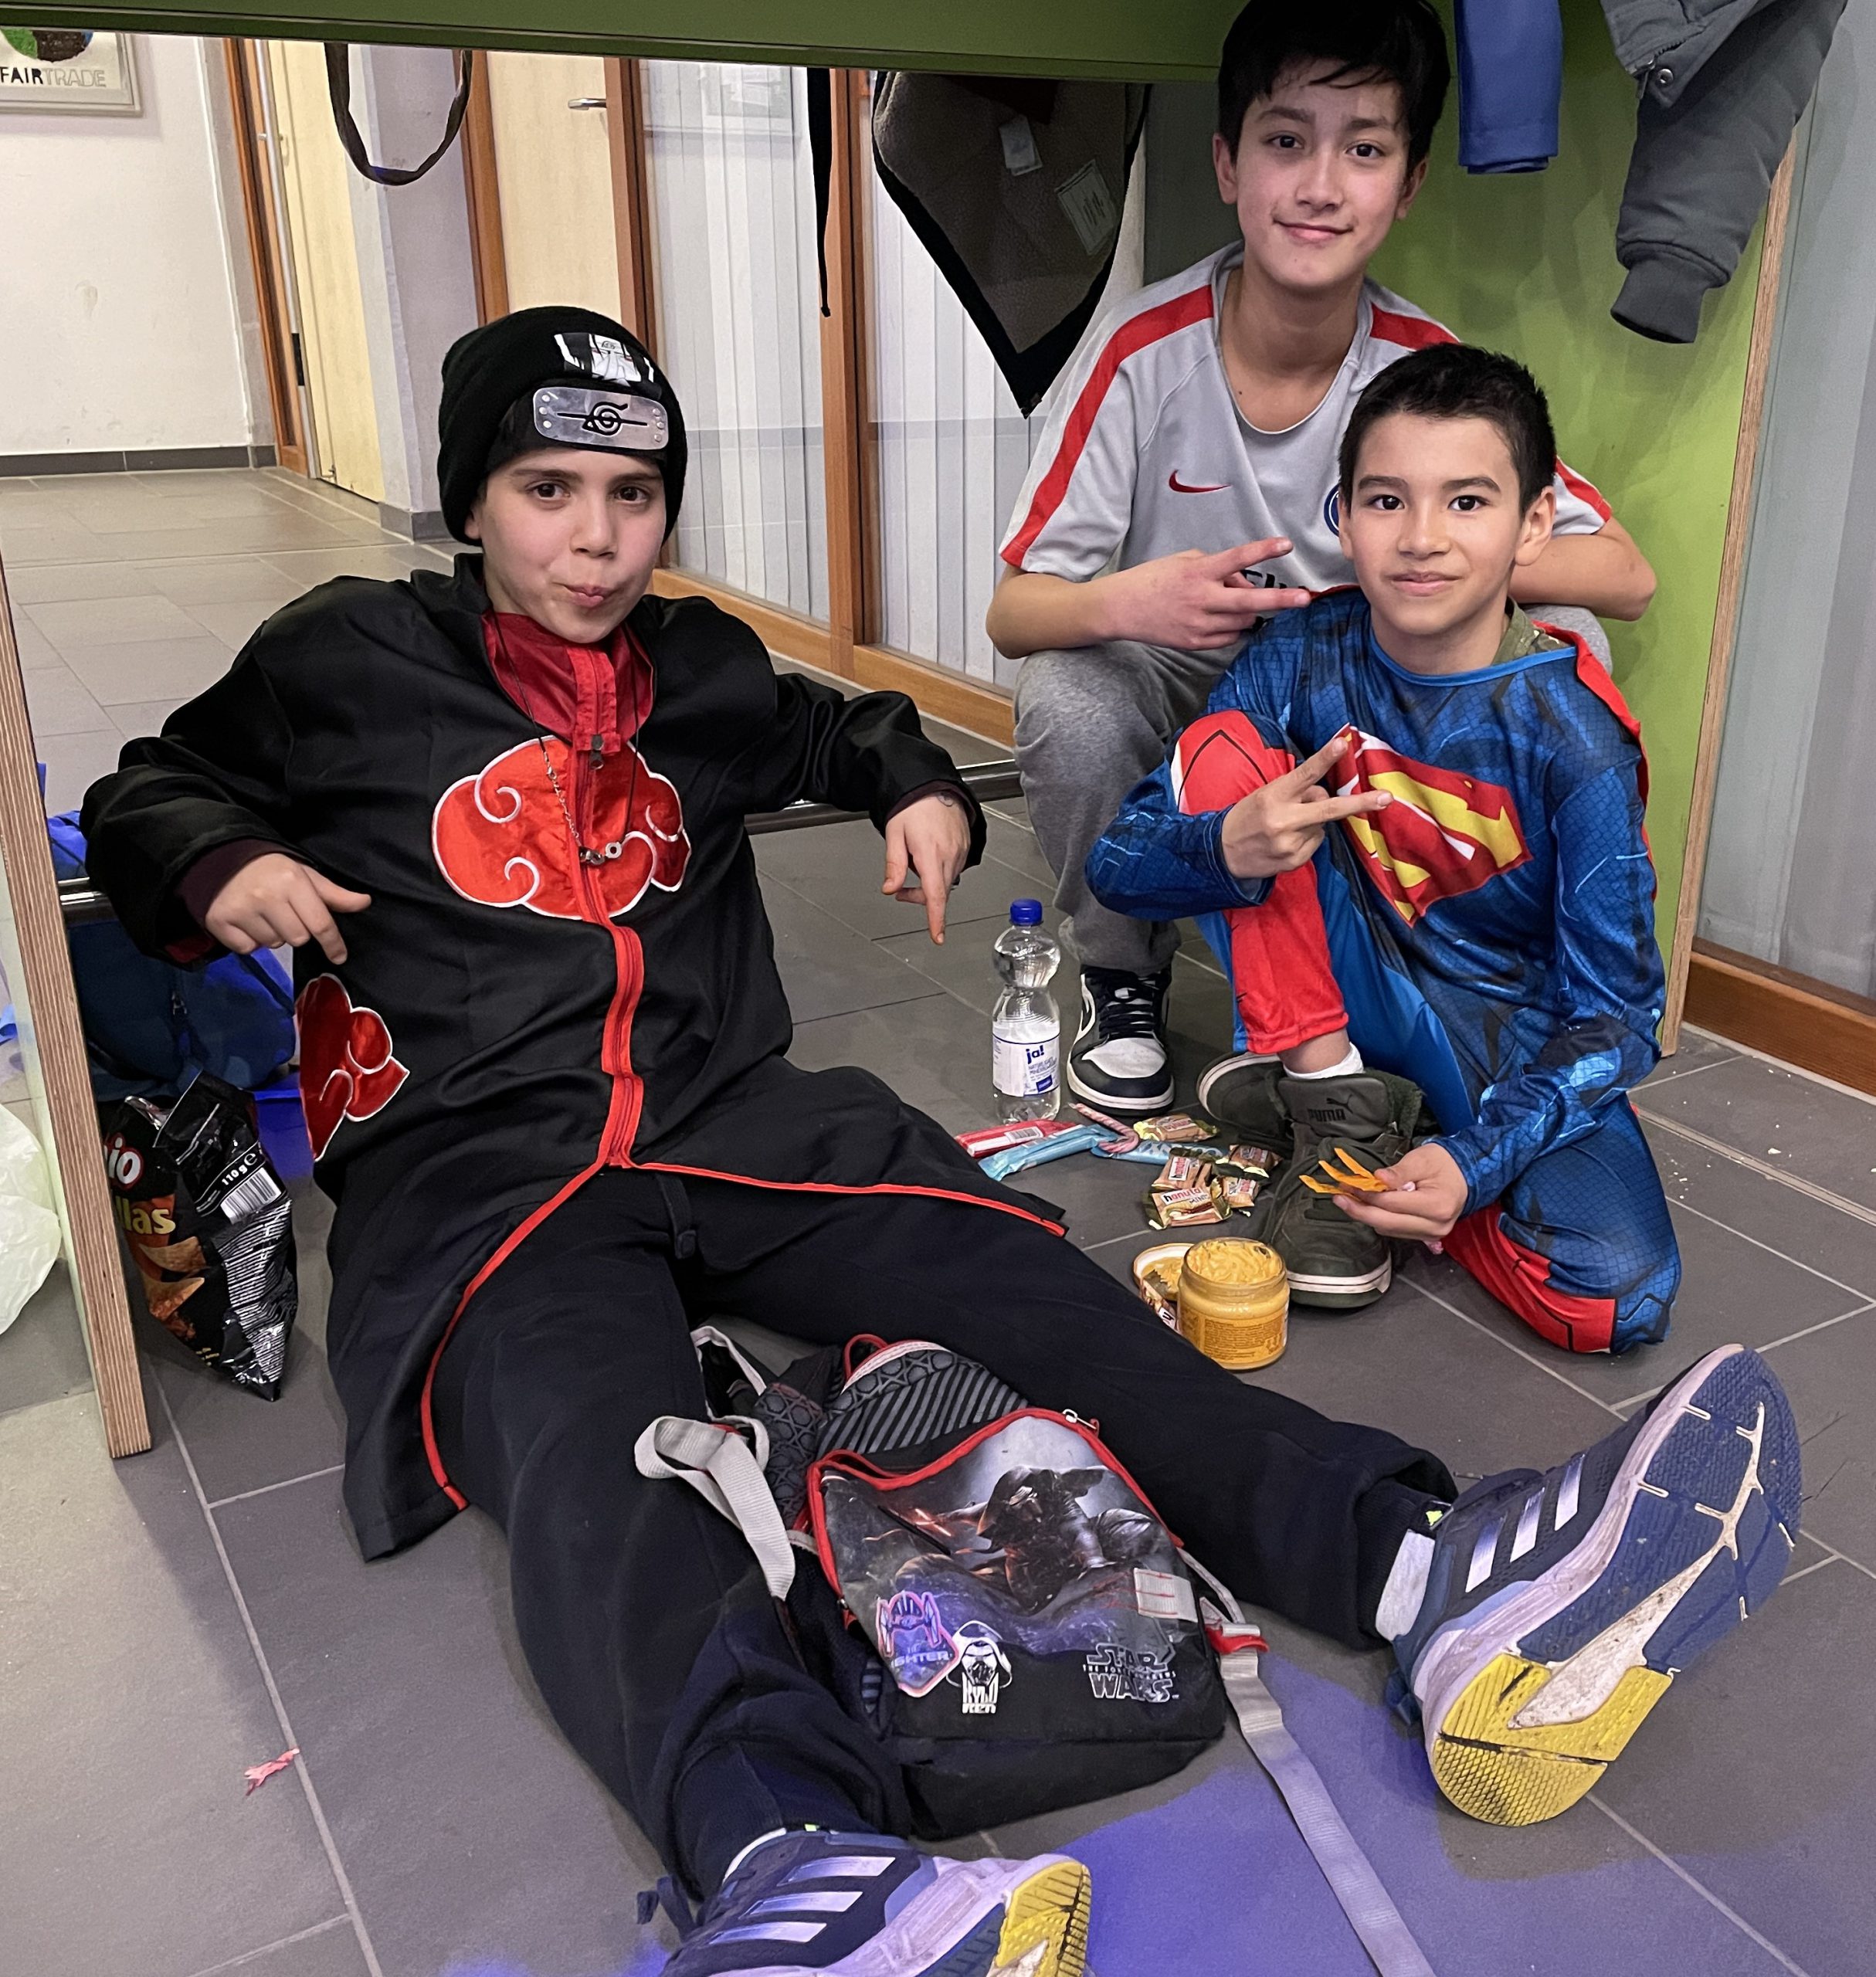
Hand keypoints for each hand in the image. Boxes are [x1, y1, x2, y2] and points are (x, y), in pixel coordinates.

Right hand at [205, 852, 370, 963]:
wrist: (221, 859)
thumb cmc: (270, 869)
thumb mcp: (304, 875)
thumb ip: (333, 894)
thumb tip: (364, 902)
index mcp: (291, 882)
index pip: (320, 924)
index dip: (333, 944)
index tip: (339, 957)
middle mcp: (266, 896)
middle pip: (298, 939)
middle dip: (297, 932)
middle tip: (286, 915)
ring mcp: (241, 910)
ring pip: (272, 945)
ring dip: (273, 935)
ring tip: (264, 915)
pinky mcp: (220, 922)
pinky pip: (247, 949)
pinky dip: (250, 941)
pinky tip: (247, 922)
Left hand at [883, 791, 971, 943]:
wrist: (933, 786)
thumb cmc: (913, 806)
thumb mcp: (894, 834)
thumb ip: (894, 865)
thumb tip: (890, 888)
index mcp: (931, 854)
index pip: (935, 895)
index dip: (936, 919)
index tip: (938, 936)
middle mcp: (950, 855)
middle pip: (939, 893)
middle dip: (921, 898)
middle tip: (901, 890)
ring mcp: (960, 851)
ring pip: (946, 882)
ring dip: (930, 883)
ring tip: (915, 863)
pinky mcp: (965, 847)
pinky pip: (953, 868)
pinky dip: (940, 871)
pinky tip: (929, 855)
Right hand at [1100, 539, 1311, 649]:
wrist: (1120, 609)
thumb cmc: (1153, 579)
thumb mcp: (1185, 561)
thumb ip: (1219, 568)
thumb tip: (1244, 585)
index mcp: (1198, 573)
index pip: (1237, 558)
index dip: (1263, 550)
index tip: (1286, 544)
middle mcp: (1201, 600)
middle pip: (1249, 602)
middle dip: (1280, 601)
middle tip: (1305, 599)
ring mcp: (1199, 625)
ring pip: (1243, 621)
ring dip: (1247, 611)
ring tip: (1227, 602)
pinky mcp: (1195, 643)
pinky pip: (1229, 637)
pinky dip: (1232, 627)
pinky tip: (1217, 619)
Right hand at [1218, 733, 1392, 878]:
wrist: (1222, 853)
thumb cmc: (1248, 817)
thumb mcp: (1266, 795)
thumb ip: (1297, 792)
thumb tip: (1326, 794)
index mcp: (1274, 796)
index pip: (1304, 774)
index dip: (1325, 757)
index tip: (1343, 743)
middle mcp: (1283, 820)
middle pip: (1329, 809)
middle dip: (1360, 803)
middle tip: (1386, 798)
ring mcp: (1289, 843)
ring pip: (1322, 826)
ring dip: (1313, 823)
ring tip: (1286, 827)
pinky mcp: (1294, 860)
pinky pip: (1316, 843)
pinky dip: (1307, 839)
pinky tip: (1286, 841)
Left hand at [1332, 1141, 1468, 1242]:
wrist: (1465, 1175)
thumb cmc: (1444, 1164)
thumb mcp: (1422, 1159)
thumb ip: (1399, 1172)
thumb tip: (1377, 1178)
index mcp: (1437, 1205)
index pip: (1393, 1204)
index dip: (1368, 1195)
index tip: (1348, 1184)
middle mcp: (1435, 1226)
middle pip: (1388, 1223)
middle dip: (1359, 1211)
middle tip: (1338, 1198)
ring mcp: (1431, 1235)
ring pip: (1389, 1230)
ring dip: (1366, 1216)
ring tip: (1348, 1200)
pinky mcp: (1425, 1237)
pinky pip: (1395, 1231)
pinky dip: (1378, 1219)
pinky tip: (1366, 1206)